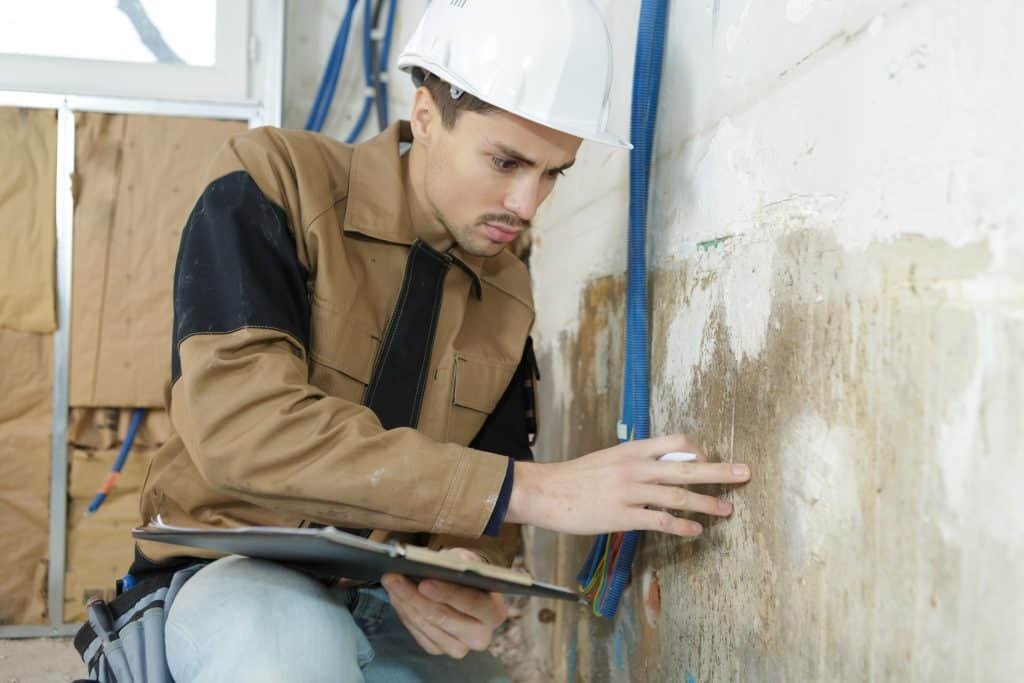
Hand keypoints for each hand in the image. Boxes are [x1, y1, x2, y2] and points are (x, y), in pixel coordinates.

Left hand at [380, 548, 507, 658]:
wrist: (467, 592)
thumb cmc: (468, 574)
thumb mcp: (468, 561)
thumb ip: (459, 563)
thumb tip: (439, 564)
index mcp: (494, 612)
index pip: (473, 604)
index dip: (448, 594)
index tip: (424, 583)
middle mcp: (480, 636)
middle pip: (444, 619)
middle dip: (416, 597)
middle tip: (395, 578)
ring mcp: (459, 647)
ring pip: (427, 627)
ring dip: (405, 603)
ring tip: (391, 583)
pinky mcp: (439, 650)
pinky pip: (418, 634)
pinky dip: (404, 614)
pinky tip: (396, 597)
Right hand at [506, 433, 750, 536]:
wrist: (545, 491)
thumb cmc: (575, 477)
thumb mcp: (608, 459)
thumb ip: (635, 462)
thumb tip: (662, 466)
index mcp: (632, 450)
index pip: (676, 442)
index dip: (697, 451)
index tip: (709, 460)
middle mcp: (635, 468)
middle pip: (686, 468)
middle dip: (719, 471)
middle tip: (745, 473)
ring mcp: (629, 492)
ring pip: (677, 495)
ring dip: (706, 503)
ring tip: (727, 509)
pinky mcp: (621, 516)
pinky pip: (658, 520)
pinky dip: (681, 526)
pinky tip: (696, 531)